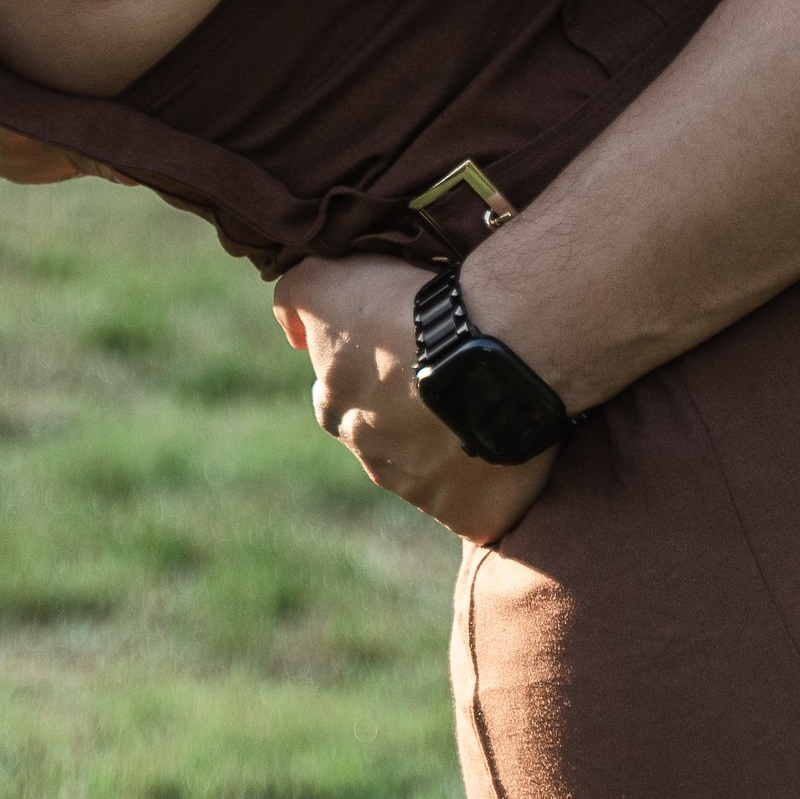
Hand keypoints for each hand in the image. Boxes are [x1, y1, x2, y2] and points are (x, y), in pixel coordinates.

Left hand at [272, 254, 557, 546]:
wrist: (483, 349)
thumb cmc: (404, 309)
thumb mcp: (327, 283)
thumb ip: (296, 299)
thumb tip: (291, 333)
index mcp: (334, 410)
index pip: (341, 392)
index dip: (372, 366)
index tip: (404, 343)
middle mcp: (371, 461)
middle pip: (383, 437)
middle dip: (404, 414)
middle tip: (443, 372)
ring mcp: (424, 494)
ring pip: (431, 472)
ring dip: (448, 445)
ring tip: (482, 400)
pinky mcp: (472, 516)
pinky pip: (479, 506)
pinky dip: (492, 483)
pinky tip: (508, 445)